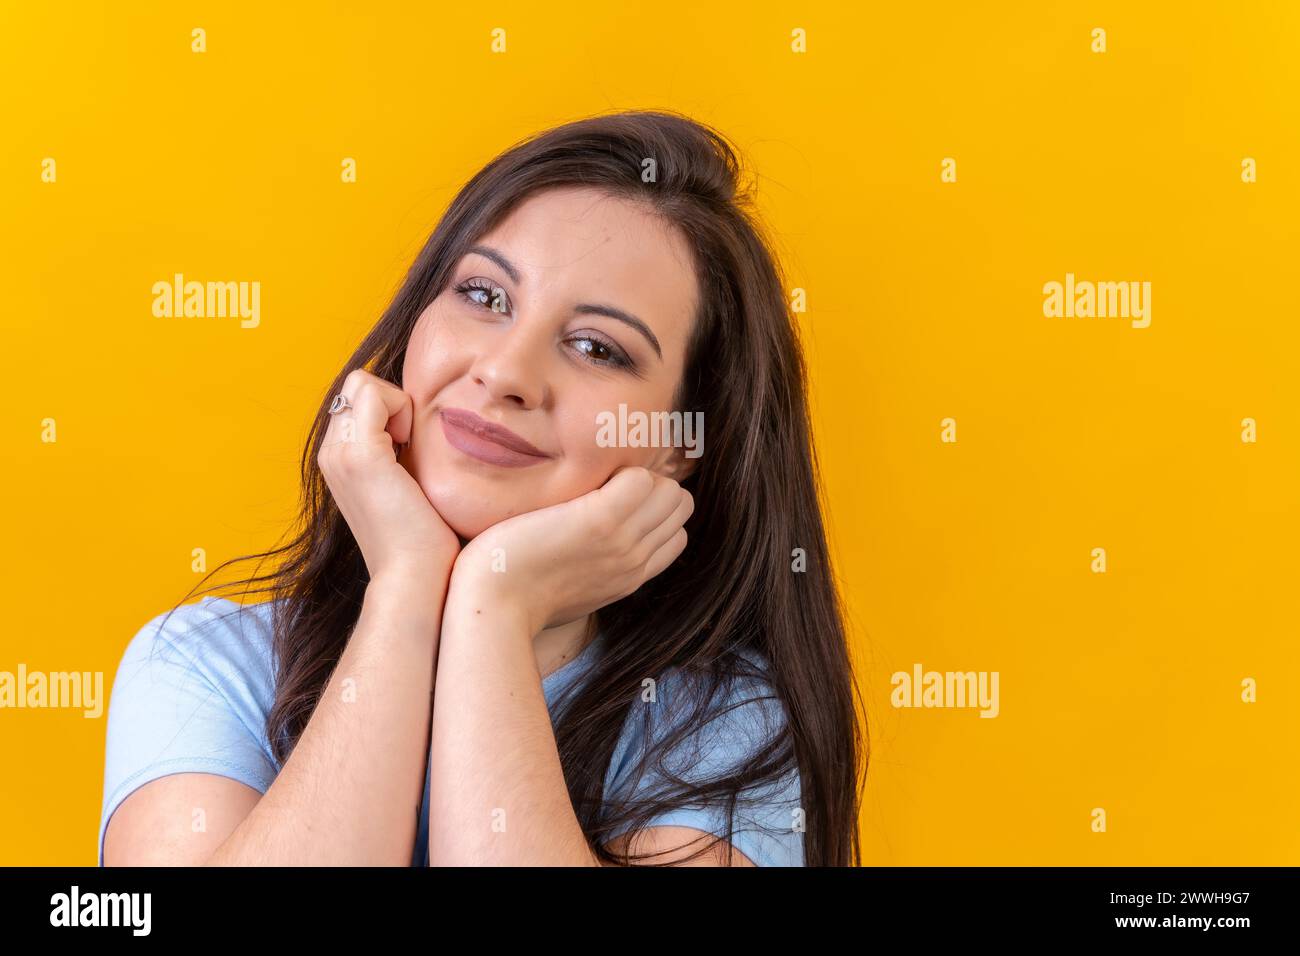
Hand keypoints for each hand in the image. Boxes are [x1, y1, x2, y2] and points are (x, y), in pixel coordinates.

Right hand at [317, 368, 460, 584]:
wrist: (413, 577)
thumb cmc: (422, 538)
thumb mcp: (405, 486)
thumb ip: (399, 455)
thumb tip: (420, 431)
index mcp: (338, 459)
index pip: (356, 399)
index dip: (390, 407)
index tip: (411, 443)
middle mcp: (330, 453)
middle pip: (357, 386)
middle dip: (392, 401)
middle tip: (412, 441)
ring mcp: (340, 454)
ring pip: (362, 383)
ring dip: (397, 404)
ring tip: (411, 445)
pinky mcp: (361, 456)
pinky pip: (374, 394)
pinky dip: (401, 408)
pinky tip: (411, 445)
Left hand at [449, 466, 692, 635]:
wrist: (493, 607)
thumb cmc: (516, 597)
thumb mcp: (571, 591)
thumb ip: (595, 570)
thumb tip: (590, 550)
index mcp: (630, 578)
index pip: (676, 535)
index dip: (654, 511)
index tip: (620, 501)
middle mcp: (634, 560)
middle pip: (680, 507)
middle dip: (653, 486)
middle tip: (608, 482)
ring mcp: (621, 541)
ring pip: (669, 490)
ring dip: (638, 473)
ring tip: (598, 476)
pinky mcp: (599, 520)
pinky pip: (640, 478)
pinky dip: (619, 466)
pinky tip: (586, 473)